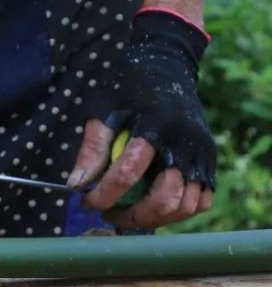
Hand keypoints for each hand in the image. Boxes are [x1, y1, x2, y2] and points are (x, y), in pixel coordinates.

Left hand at [68, 10, 215, 227]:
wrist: (167, 68)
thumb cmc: (127, 88)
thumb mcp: (103, 109)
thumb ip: (92, 147)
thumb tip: (76, 184)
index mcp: (156, 123)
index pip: (129, 171)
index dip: (105, 194)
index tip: (86, 202)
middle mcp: (186, 141)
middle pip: (165, 197)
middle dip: (132, 215)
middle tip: (108, 213)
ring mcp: (203, 153)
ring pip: (185, 206)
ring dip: (152, 219)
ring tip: (126, 214)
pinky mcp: (210, 161)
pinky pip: (200, 202)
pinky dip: (176, 212)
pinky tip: (150, 207)